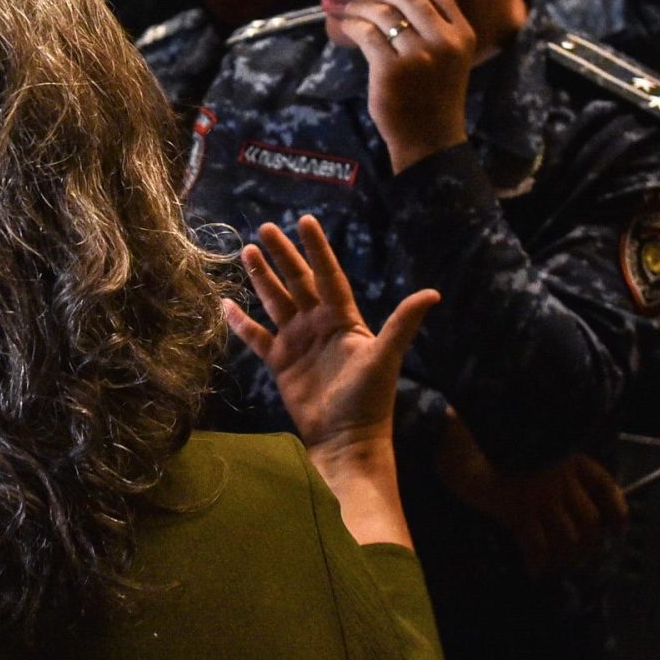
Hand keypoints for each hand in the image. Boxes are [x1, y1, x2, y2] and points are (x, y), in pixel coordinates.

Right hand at [223, 215, 438, 460]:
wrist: (345, 439)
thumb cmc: (369, 400)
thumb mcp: (386, 357)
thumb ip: (403, 323)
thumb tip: (433, 294)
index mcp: (344, 319)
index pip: (328, 275)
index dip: (317, 249)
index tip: (305, 220)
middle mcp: (319, 325)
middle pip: (298, 281)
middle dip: (283, 255)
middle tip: (266, 227)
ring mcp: (298, 342)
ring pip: (276, 301)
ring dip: (262, 278)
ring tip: (247, 252)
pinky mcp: (281, 363)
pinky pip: (256, 337)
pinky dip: (241, 322)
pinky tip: (226, 304)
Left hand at [334, 0, 474, 170]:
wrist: (429, 138)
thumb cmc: (434, 96)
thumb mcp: (449, 58)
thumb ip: (435, 27)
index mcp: (462, 35)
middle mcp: (444, 41)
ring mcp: (418, 55)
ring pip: (382, 11)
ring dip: (361, 5)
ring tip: (352, 8)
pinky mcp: (391, 70)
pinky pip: (366, 32)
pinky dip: (353, 23)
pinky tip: (347, 24)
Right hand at [436, 423, 626, 575]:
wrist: (460, 451)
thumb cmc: (497, 458)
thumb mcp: (536, 461)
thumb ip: (560, 480)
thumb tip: (584, 518)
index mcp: (570, 459)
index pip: (605, 487)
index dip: (617, 512)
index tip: (616, 531)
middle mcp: (560, 474)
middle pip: (589, 521)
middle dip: (586, 548)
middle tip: (573, 561)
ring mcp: (539, 490)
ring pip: (567, 537)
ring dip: (562, 560)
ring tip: (552, 568)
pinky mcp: (517, 506)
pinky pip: (538, 544)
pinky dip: (538, 562)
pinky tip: (533, 569)